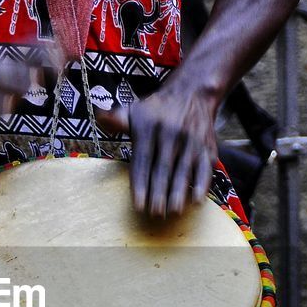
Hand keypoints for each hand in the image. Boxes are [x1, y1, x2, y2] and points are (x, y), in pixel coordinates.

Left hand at [98, 85, 218, 216]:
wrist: (192, 93)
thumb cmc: (156, 109)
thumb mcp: (133, 109)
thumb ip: (116, 119)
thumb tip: (100, 117)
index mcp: (149, 126)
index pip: (143, 160)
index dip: (140, 184)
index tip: (138, 204)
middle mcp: (171, 133)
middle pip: (164, 168)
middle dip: (159, 193)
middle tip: (154, 214)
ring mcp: (192, 140)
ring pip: (184, 170)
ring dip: (179, 193)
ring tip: (172, 211)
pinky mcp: (207, 146)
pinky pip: (205, 168)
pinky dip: (202, 184)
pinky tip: (196, 201)